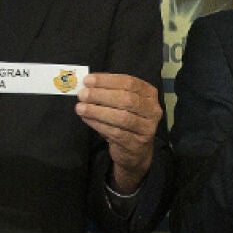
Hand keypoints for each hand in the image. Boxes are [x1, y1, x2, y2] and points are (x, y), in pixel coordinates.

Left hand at [76, 73, 162, 193]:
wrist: (135, 151)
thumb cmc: (126, 122)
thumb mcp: (122, 103)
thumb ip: (109, 92)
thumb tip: (88, 83)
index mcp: (149, 95)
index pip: (130, 83)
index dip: (107, 81)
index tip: (88, 80)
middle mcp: (152, 110)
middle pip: (127, 99)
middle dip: (101, 95)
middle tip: (82, 94)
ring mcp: (147, 128)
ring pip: (122, 117)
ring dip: (98, 111)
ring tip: (80, 108)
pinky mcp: (136, 143)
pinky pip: (116, 133)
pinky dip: (99, 125)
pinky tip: (87, 119)